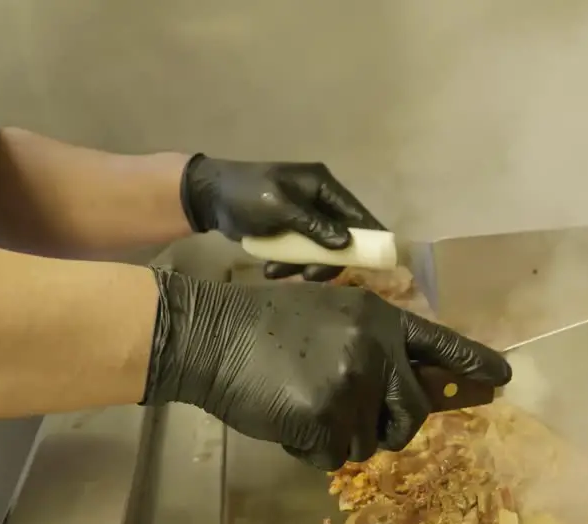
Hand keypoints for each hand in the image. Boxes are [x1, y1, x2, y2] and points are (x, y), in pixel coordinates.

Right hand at [140, 268, 512, 469]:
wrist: (209, 336)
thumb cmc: (260, 326)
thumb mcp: (327, 318)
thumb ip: (369, 345)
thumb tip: (401, 387)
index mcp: (379, 319)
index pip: (439, 343)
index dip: (474, 362)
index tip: (505, 378)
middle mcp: (376, 349)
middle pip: (413, 412)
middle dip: (391, 429)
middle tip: (353, 422)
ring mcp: (353, 383)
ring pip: (369, 442)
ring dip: (339, 438)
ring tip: (301, 402)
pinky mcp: (327, 416)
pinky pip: (333, 456)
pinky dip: (309, 449)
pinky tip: (284, 417)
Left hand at [179, 154, 384, 281]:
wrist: (208, 197)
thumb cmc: (245, 195)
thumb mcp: (279, 208)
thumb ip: (314, 226)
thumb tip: (345, 244)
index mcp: (322, 185)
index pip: (357, 212)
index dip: (370, 236)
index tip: (379, 261)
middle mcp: (320, 199)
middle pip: (341, 236)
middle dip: (327, 259)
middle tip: (310, 275)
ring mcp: (306, 217)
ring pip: (321, 249)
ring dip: (302, 264)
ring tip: (276, 271)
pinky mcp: (291, 231)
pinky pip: (301, 252)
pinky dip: (289, 263)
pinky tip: (270, 269)